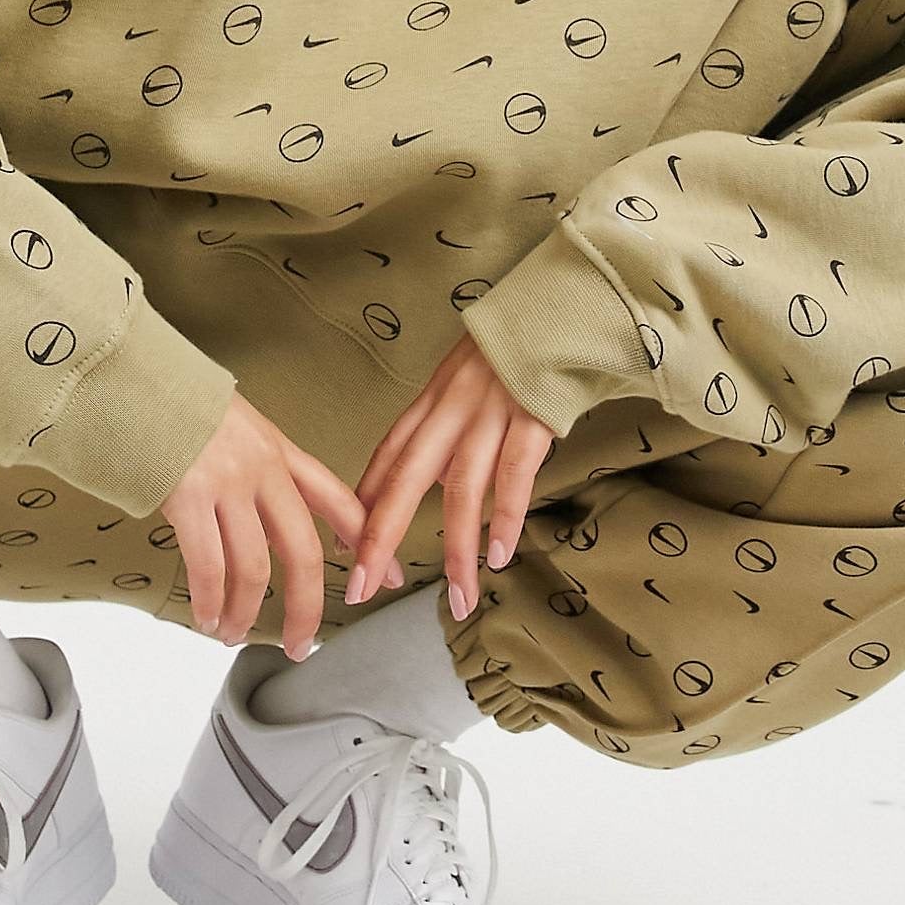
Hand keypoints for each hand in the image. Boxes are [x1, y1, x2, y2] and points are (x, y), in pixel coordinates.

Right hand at [159, 389, 403, 660]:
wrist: (132, 376)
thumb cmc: (174, 402)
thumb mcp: (234, 424)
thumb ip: (256, 470)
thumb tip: (262, 526)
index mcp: (277, 449)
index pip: (335, 497)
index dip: (364, 540)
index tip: (386, 576)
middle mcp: (261, 468)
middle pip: (303, 550)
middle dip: (306, 606)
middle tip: (300, 644)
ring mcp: (226, 482)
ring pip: (252, 568)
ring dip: (245, 612)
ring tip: (232, 634)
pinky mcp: (188, 496)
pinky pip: (208, 566)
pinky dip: (210, 601)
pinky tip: (206, 617)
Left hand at [345, 333, 556, 621]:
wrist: (558, 305)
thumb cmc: (512, 351)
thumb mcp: (464, 381)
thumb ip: (443, 430)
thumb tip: (429, 485)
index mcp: (432, 400)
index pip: (388, 456)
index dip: (364, 504)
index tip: (345, 550)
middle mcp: (451, 408)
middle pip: (405, 477)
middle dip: (379, 535)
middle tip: (361, 587)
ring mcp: (490, 411)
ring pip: (461, 489)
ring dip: (457, 549)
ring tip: (457, 599)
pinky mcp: (531, 415)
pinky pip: (513, 473)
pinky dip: (504, 516)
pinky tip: (498, 555)